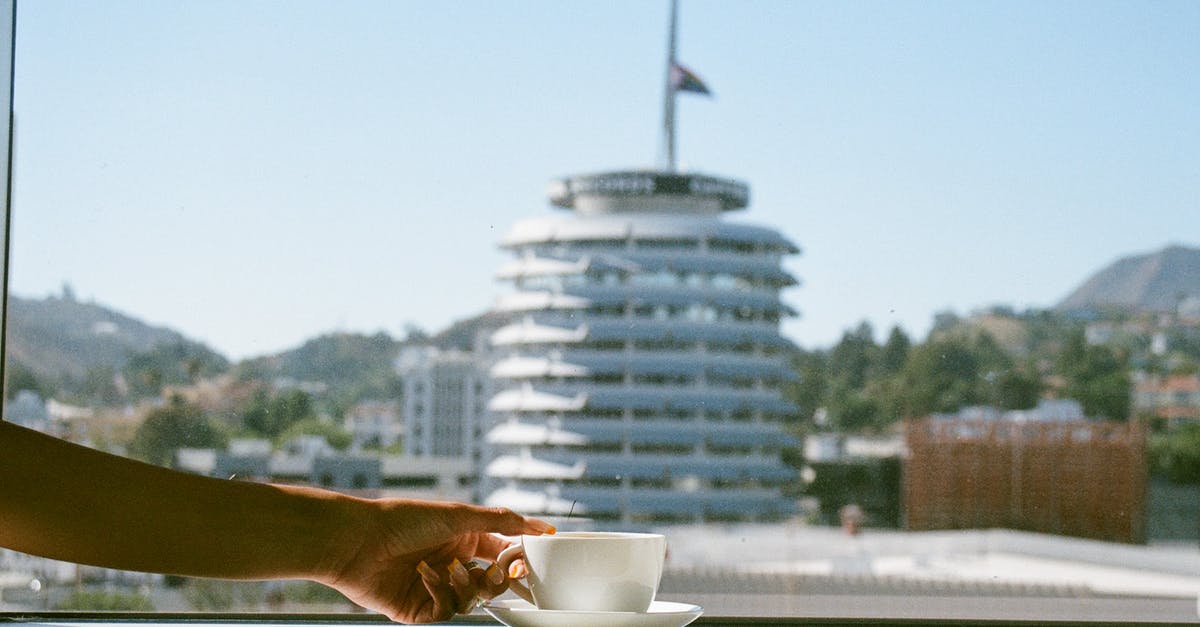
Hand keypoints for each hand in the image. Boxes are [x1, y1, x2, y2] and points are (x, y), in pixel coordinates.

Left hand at [320, 499, 553, 623]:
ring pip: (471, 600)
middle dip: (496, 579)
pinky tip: (425, 577)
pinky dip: (441, 594)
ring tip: (448, 569)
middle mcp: (452, 564)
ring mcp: (436, 588)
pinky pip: (446, 611)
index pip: (501, 552)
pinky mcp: (419, 610)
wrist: (358, 542)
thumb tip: (541, 525)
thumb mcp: (458, 514)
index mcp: (463, 540)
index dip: (516, 558)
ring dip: (464, 585)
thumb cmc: (403, 521)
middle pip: (491, 583)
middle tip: (496, 572)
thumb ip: (502, 521)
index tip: (529, 560)